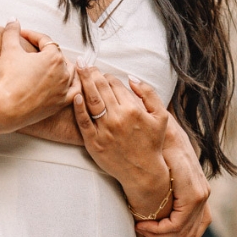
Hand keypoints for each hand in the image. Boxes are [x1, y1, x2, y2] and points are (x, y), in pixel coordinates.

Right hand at [0, 22, 75, 136]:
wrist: (5, 108)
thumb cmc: (7, 79)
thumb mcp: (8, 50)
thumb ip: (12, 32)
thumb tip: (13, 20)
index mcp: (54, 57)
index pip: (46, 41)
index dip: (33, 36)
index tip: (22, 35)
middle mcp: (63, 72)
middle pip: (58, 56)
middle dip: (46, 51)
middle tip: (33, 50)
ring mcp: (64, 89)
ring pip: (70, 73)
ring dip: (61, 67)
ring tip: (51, 66)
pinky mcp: (62, 103)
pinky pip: (74, 92)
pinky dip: (72, 86)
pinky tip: (66, 84)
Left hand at [71, 66, 168, 183]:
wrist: (142, 172)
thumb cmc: (152, 143)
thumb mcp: (161, 117)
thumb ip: (149, 94)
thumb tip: (131, 78)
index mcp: (133, 109)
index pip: (115, 84)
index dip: (108, 76)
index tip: (103, 75)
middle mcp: (118, 118)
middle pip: (101, 88)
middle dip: (92, 72)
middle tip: (84, 64)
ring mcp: (104, 130)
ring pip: (91, 100)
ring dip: (84, 82)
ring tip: (78, 69)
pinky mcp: (93, 142)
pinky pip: (83, 121)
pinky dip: (78, 107)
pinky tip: (75, 95)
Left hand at [134, 115, 210, 236]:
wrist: (168, 126)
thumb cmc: (158, 138)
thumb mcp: (156, 150)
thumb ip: (155, 169)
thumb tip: (147, 187)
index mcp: (192, 187)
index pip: (179, 223)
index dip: (159, 231)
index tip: (140, 227)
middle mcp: (201, 192)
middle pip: (185, 230)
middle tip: (140, 232)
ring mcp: (203, 194)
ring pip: (193, 231)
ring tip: (149, 235)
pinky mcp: (200, 194)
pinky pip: (199, 224)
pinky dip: (184, 235)